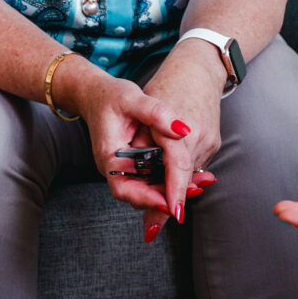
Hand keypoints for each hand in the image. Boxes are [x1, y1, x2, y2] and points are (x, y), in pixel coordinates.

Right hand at [71, 69, 213, 229]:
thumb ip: (156, 112)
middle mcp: (116, 169)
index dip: (148, 199)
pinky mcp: (135, 165)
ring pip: (148, 190)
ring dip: (173, 190)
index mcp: (109, 157)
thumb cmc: (110, 97)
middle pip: (140, 196)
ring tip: (201, 184)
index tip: (171, 203)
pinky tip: (193, 175)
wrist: (96, 95)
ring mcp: (126, 169)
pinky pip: (152, 179)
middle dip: (167, 197)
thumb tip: (183, 129)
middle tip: (196, 191)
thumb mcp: (132, 98)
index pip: (125, 188)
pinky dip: (171, 179)